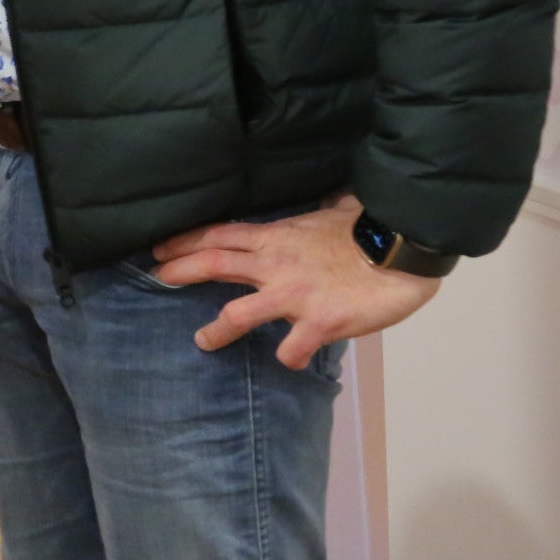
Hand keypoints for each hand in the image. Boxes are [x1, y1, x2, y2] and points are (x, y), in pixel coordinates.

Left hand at [150, 194, 441, 369]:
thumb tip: (329, 200)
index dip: (186, 241)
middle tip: (155, 278)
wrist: (404, 247)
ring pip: (238, 313)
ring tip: (202, 340)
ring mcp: (294, 295)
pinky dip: (287, 356)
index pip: (219, 234)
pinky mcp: (319, 322)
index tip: (160, 249)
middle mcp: (276, 265)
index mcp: (277, 237)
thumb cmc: (371, 228)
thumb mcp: (335, 213)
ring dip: (216, 330)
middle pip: (213, 263)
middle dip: (180, 270)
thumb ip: (319, 213)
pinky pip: (291, 348)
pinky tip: (287, 360)